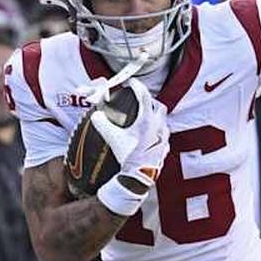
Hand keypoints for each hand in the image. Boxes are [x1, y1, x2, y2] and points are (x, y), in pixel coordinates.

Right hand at [94, 78, 170, 215]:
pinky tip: (150, 137)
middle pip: (159, 106)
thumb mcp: (112, 137)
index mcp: (147, 120)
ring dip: (155, 117)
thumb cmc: (127, 156)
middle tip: (140, 102)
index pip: (144, 95)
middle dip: (150, 101)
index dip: (137, 86)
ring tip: (145, 119)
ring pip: (163, 121)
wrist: (138, 177)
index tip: (131, 82)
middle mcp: (159, 126)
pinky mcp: (165, 149)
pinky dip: (158, 132)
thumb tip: (96, 114)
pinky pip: (164, 135)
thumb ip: (102, 123)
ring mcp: (164, 138)